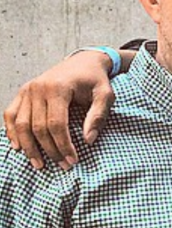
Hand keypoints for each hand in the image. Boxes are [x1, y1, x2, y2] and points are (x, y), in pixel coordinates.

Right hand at [3, 51, 116, 169]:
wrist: (83, 61)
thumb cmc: (95, 80)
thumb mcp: (105, 95)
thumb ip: (98, 116)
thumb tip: (88, 141)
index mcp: (59, 87)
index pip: (56, 124)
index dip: (63, 145)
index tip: (73, 161)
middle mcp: (38, 88)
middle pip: (38, 127)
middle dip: (49, 150)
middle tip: (62, 165)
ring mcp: (28, 89)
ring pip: (21, 124)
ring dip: (29, 147)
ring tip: (39, 164)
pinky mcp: (22, 92)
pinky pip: (10, 114)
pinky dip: (12, 132)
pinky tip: (18, 147)